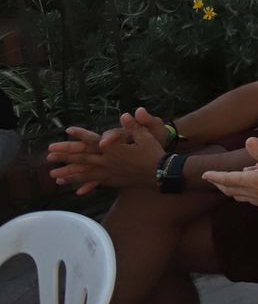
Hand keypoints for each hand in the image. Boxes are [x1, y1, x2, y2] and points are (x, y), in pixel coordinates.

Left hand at [47, 111, 165, 192]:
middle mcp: (108, 162)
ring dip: (69, 174)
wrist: (161, 173)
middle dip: (65, 157)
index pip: (95, 140)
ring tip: (54, 176)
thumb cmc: (153, 152)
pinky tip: (75, 189)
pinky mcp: (113, 181)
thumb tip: (127, 114)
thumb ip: (135, 125)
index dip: (81, 135)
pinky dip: (84, 185)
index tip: (68, 130)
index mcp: (114, 149)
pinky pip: (95, 183)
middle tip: (49, 157)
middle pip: (83, 159)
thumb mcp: (146, 135)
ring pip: (85, 173)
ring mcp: (109, 173)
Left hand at [203, 137, 257, 209]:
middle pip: (228, 189)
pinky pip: (246, 198)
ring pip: (236, 195)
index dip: (214, 176)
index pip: (227, 178)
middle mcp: (250, 192)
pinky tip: (246, 190)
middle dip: (219, 183)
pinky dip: (240, 193)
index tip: (204, 175)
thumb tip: (248, 141)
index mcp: (250, 181)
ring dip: (228, 189)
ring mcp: (256, 199)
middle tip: (212, 179)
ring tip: (226, 184)